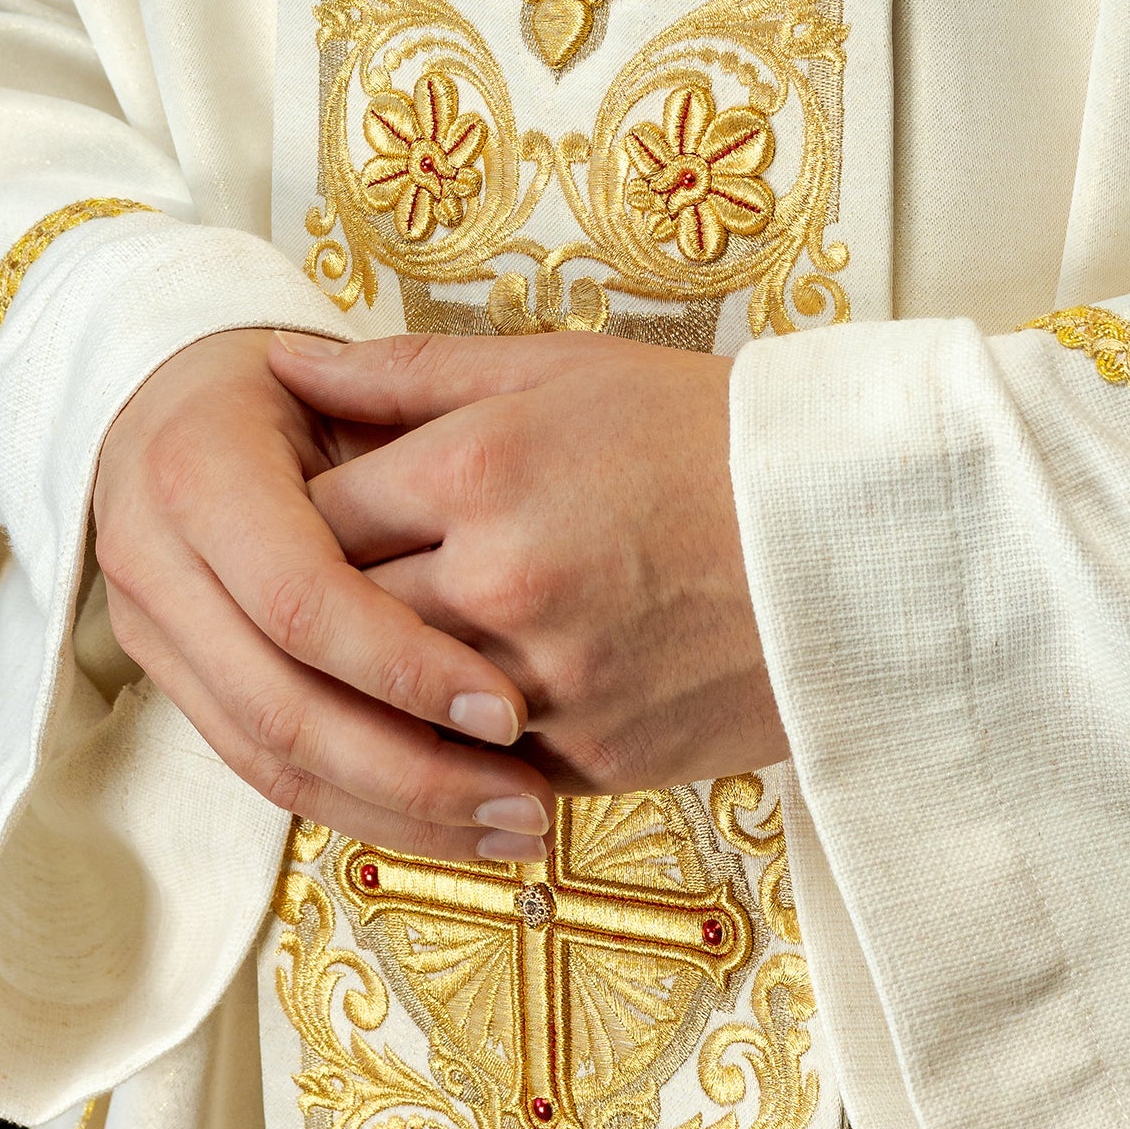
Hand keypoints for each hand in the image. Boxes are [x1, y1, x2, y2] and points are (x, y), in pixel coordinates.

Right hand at [91, 328, 557, 856]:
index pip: (302, 601)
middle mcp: (154, 562)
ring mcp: (151, 634)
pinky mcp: (171, 684)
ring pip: (269, 762)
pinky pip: (262, 772)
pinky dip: (359, 808)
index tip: (512, 709)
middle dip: (410, 770)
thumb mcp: (346, 377)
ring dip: (396, 812)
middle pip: (280, 706)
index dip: (404, 664)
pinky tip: (449, 824)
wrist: (163, 399)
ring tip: (512, 830)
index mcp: (198, 471)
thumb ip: (409, 423)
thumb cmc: (287, 383)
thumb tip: (502, 475)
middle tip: (527, 802)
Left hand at [271, 330, 785, 796]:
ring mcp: (542, 680)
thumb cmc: (700, 433)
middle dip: (319, 607)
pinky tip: (461, 705)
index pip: (313, 514)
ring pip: (391, 705)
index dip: (294, 517)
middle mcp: (497, 580)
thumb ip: (406, 373)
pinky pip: (470, 764)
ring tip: (385, 650)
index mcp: (478, 469)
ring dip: (377, 683)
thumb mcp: (558, 368)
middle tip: (322, 591)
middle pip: (337, 617)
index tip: (305, 516)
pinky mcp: (589, 756)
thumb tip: (282, 364)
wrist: (848, 535)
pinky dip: (452, 741)